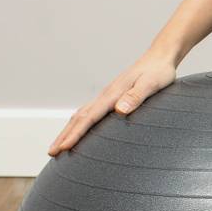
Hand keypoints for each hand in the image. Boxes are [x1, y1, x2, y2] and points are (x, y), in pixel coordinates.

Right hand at [47, 52, 178, 155]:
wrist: (160, 58)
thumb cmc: (158, 72)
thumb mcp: (151, 84)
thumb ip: (136, 96)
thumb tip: (119, 110)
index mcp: (112, 94)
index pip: (89, 117)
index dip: (76, 134)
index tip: (63, 148)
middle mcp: (105, 95)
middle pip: (79, 117)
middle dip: (64, 135)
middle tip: (51, 153)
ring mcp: (107, 96)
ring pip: (81, 115)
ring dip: (68, 130)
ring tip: (59, 146)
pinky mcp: (111, 97)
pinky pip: (90, 112)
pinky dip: (79, 123)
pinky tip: (78, 130)